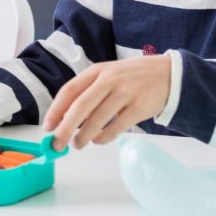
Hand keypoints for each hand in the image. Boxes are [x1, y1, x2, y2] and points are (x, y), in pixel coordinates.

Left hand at [43, 55, 170, 150]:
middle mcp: (109, 79)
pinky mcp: (139, 107)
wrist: (167, 74)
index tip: (48, 127)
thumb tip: (65, 119)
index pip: (70, 90)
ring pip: (98, 119)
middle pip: (81, 106)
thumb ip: (89, 92)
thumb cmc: (131, 77)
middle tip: (57, 144)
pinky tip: (99, 141)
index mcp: (97, 71)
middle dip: (66, 128)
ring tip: (78, 144)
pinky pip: (117, 127)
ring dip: (84, 136)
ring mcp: (125, 92)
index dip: (56, 109)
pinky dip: (104, 138)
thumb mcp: (108, 75)